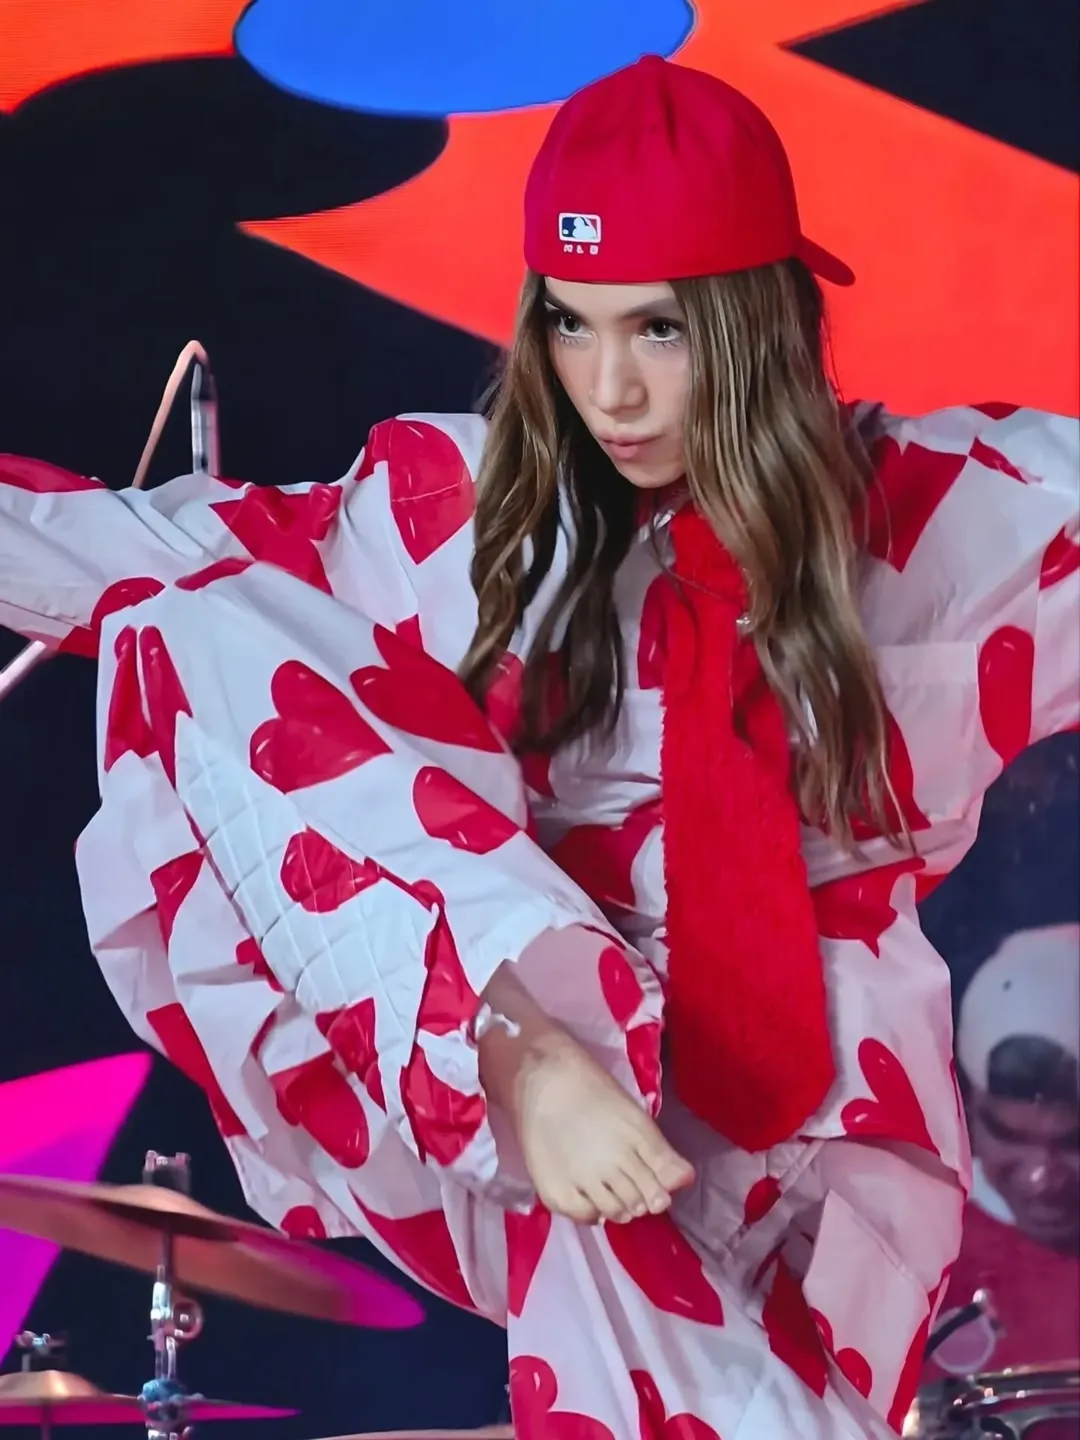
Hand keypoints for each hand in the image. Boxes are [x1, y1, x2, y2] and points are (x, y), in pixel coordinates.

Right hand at [477, 964, 693, 1223]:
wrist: (540, 1077)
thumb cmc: (591, 1090)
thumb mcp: (634, 1116)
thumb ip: (661, 1153)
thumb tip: (686, 1181)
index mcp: (637, 1141)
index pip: (663, 1187)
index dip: (660, 1189)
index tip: (650, 1182)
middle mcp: (614, 1165)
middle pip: (641, 1203)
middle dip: (640, 1198)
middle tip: (625, 1182)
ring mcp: (584, 1181)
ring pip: (617, 1213)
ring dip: (618, 1205)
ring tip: (606, 1186)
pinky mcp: (558, 1193)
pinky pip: (587, 1217)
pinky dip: (592, 1211)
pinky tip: (588, 1193)